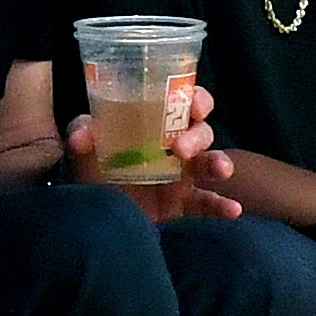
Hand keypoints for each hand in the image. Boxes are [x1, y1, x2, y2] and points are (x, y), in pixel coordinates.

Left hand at [64, 85, 242, 223]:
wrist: (96, 217)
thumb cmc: (96, 173)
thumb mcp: (85, 153)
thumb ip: (82, 135)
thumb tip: (82, 134)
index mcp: (156, 125)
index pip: (184, 102)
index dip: (195, 98)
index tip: (193, 103)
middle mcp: (176, 146)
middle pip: (201, 130)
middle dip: (197, 135)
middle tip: (180, 148)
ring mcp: (184, 176)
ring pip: (211, 162)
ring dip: (219, 162)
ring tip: (221, 170)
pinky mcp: (185, 204)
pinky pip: (209, 203)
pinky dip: (223, 206)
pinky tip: (233, 210)